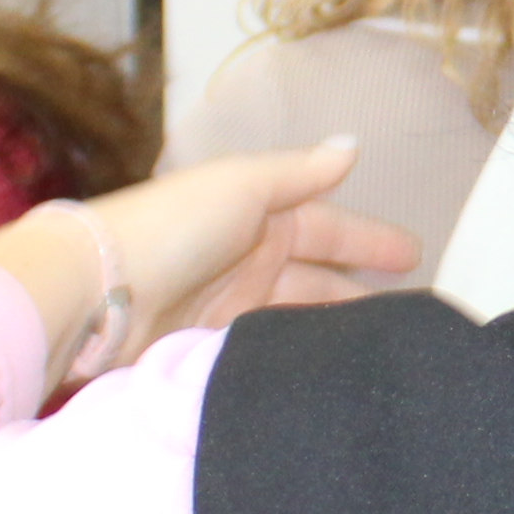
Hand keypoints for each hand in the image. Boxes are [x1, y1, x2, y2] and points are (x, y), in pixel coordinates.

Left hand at [0, 143, 410, 377]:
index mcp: (255, 210)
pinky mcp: (215, 347)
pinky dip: (301, 352)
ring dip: (337, 324)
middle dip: (362, 289)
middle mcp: (246, 256)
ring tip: (383, 345)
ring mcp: (231, 304)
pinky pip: (272, 347)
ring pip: (300, 314)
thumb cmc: (171, 227)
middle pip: (318, 274)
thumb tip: (353, 146)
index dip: (369, 239)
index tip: (415, 257)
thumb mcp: (242, 185)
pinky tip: (331, 367)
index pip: (326, 224)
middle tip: (412, 313)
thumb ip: (301, 172)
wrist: (98, 293)